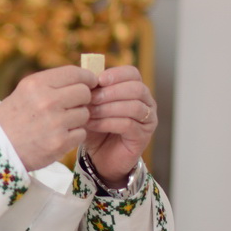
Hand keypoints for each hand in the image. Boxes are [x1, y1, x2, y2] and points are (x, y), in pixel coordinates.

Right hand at [0, 66, 95, 171]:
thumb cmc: (13, 117)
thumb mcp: (24, 91)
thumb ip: (50, 83)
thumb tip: (82, 77)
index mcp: (37, 84)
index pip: (75, 73)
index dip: (87, 77)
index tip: (90, 83)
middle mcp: (47, 100)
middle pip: (84, 93)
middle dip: (82, 99)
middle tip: (72, 106)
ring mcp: (55, 122)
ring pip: (85, 114)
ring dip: (77, 118)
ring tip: (61, 123)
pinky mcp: (60, 142)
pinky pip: (81, 133)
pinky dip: (74, 135)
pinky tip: (59, 135)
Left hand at [84, 65, 155, 183]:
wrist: (100, 157)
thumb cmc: (96, 128)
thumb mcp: (91, 106)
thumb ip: (90, 92)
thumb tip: (82, 77)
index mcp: (134, 89)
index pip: (132, 73)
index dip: (116, 74)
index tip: (98, 79)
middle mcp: (146, 102)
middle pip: (136, 88)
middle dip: (111, 92)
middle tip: (91, 98)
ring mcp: (147, 120)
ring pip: (134, 106)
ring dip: (108, 108)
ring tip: (89, 112)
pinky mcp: (143, 137)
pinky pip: (128, 125)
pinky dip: (108, 122)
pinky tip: (93, 124)